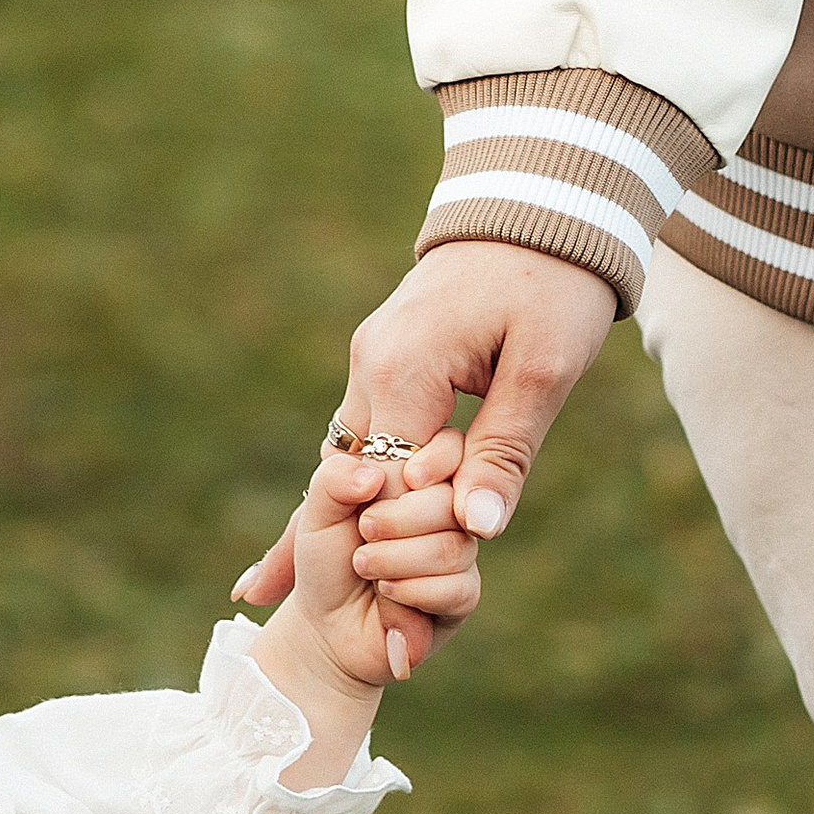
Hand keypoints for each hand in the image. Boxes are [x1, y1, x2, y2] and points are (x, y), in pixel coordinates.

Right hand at [236, 241, 619, 606]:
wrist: (547, 194)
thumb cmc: (557, 276)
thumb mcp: (546, 368)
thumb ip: (505, 452)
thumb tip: (476, 531)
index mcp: (403, 369)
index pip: (386, 486)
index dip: (397, 551)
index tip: (402, 619)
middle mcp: (369, 366)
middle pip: (347, 480)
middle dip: (337, 549)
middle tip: (281, 617)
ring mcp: (369, 361)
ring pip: (343, 461)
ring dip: (319, 520)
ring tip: (256, 594)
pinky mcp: (383, 360)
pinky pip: (356, 437)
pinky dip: (336, 486)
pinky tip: (287, 520)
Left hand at [249, 434, 482, 783]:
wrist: (326, 628)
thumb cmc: (325, 563)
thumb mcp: (315, 516)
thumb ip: (334, 480)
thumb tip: (374, 476)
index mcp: (419, 476)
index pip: (451, 448)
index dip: (434, 460)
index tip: (407, 479)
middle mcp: (448, 509)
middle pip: (452, 499)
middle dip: (400, 519)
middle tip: (365, 533)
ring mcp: (460, 550)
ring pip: (453, 546)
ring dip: (397, 560)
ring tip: (365, 567)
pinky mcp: (463, 594)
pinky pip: (456, 587)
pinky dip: (411, 592)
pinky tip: (387, 594)